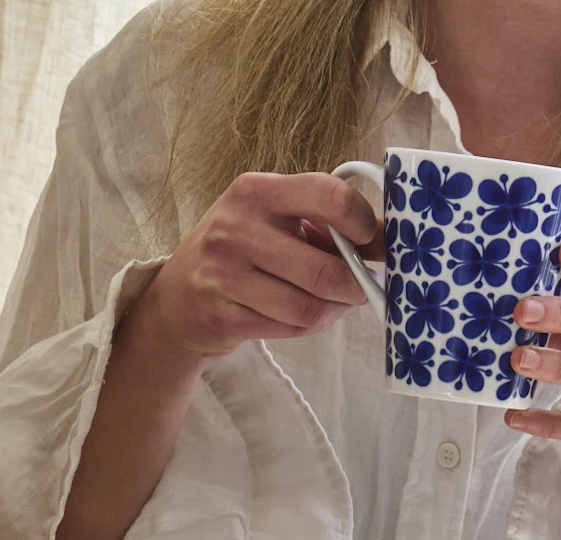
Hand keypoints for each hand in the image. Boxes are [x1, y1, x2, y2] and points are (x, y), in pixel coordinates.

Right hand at [137, 172, 382, 361]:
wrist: (176, 299)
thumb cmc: (236, 252)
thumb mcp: (269, 219)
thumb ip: (320, 223)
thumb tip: (384, 240)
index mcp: (255, 191)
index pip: (329, 196)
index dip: (362, 222)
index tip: (371, 240)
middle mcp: (236, 228)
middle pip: (324, 268)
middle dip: (355, 284)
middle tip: (363, 286)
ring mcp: (226, 275)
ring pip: (309, 306)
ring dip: (334, 310)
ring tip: (334, 303)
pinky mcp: (224, 317)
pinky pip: (290, 328)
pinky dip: (310, 326)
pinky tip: (307, 317)